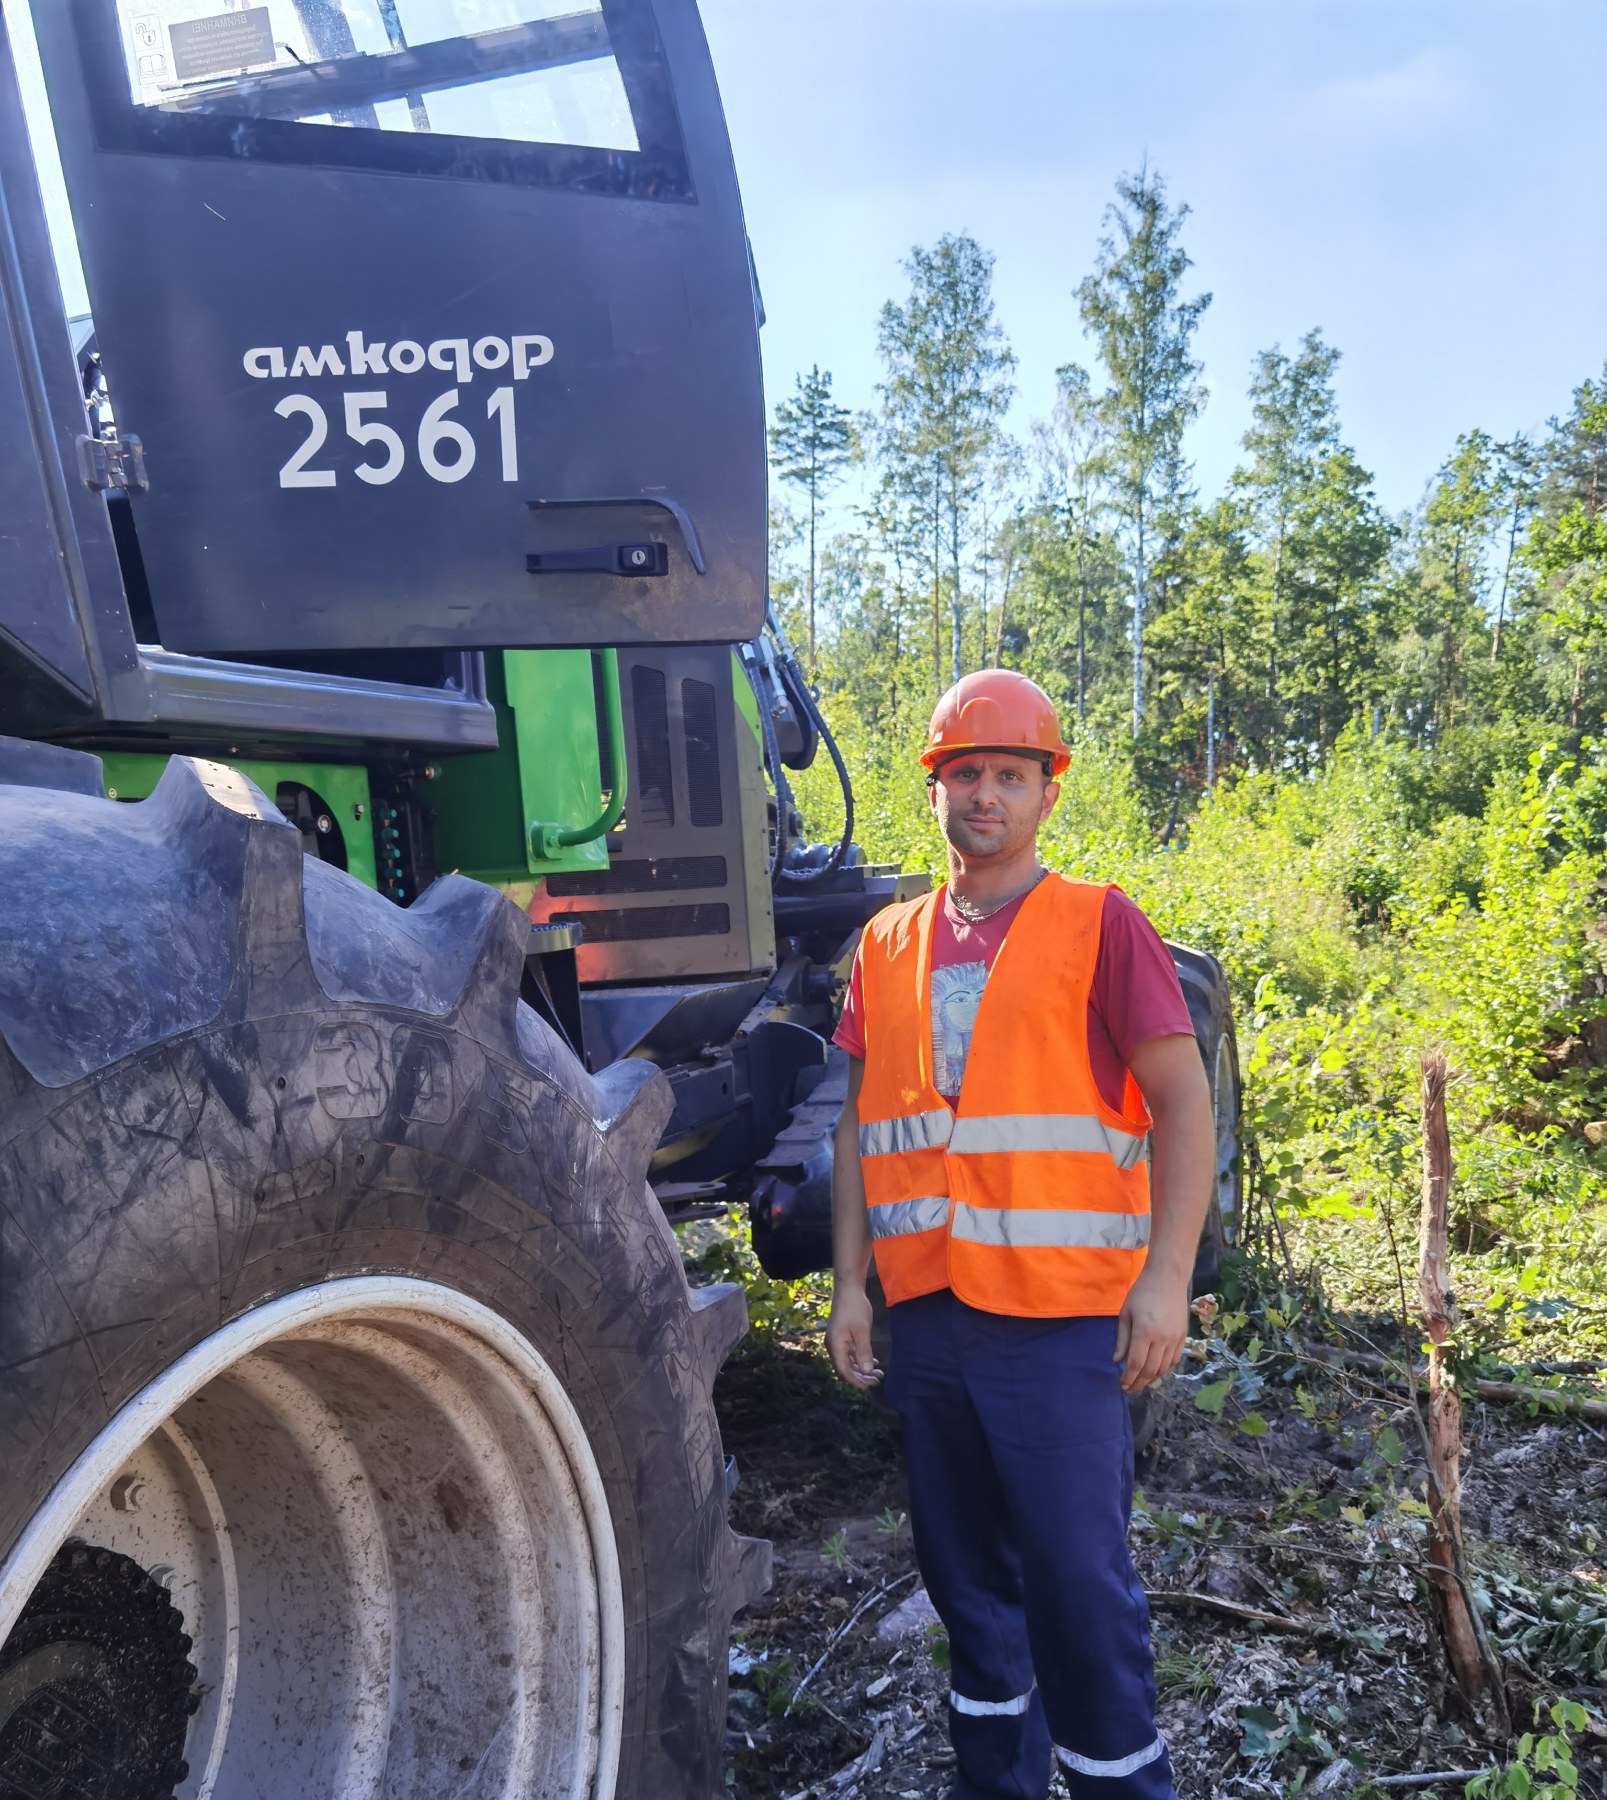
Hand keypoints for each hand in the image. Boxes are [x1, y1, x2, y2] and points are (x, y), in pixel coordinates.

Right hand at [825, 1285, 881, 1389]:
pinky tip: (872, 1362)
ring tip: (878, 1373)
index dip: (855, 1381)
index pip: (843, 1370)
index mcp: (836, 1345)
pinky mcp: (841, 1337)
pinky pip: (849, 1354)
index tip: (869, 1386)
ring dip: (861, 1369)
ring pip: (848, 1362)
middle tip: (877, 1380)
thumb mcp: (862, 1331)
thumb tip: (867, 1371)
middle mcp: (833, 1346)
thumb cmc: (855, 1308)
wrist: (849, 1289)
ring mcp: (837, 1341)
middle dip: (861, 1377)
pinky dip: (859, 1360)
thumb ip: (864, 1352)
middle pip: (845, 1368)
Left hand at [1114, 1268, 1188, 1393]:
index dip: (1128, 1378)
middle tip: (1129, 1389)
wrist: (1167, 1278)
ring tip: (1140, 1382)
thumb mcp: (1125, 1313)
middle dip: (1138, 1383)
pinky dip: (1164, 1369)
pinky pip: (1174, 1360)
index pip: (1135, 1363)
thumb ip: (1122, 1339)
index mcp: (1144, 1332)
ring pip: (1163, 1368)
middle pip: (1150, 1370)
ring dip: (1151, 1379)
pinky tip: (1155, 1370)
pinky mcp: (1183, 1337)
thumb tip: (1117, 1361)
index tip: (1121, 1385)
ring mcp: (1175, 1339)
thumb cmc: (1141, 1292)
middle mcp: (1162, 1339)